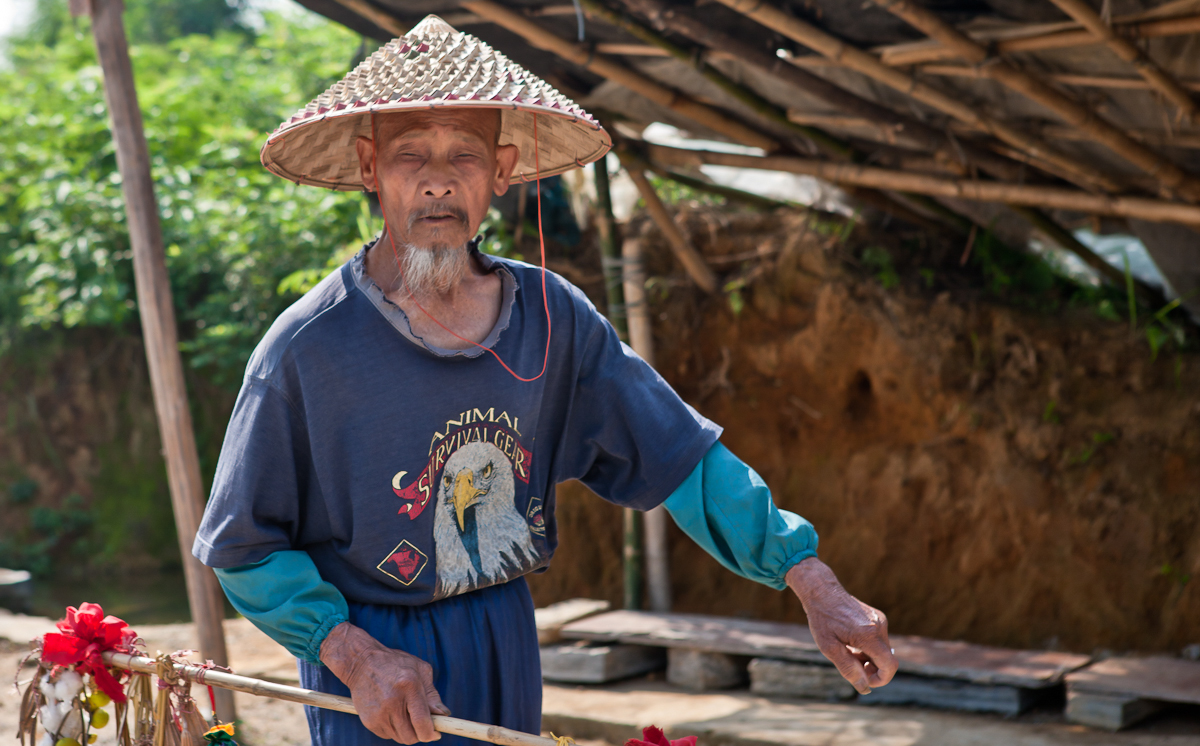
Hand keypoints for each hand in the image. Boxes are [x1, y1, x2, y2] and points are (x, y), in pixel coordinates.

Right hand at [320, 622, 449, 742]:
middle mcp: (393, 702)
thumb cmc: (396, 664)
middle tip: (421, 723)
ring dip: (407, 731)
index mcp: (409, 686)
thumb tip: (443, 715)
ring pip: (400, 738)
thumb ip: (433, 695)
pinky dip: (394, 729)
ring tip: (405, 713)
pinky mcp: (369, 721)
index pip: (422, 722)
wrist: (362, 663)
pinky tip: (392, 713)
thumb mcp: (420, 670)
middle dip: (420, 733)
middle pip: (411, 736)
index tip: (436, 733)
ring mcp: (378, 713)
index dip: (431, 733)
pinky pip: (387, 735)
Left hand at [786, 558, 897, 693]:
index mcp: (868, 635)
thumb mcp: (829, 648)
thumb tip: (864, 688)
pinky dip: (868, 647)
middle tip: (850, 666)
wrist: (822, 591)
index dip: (882, 679)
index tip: (866, 681)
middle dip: (872, 669)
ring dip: (868, 658)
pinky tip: (851, 642)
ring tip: (847, 651)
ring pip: (882, 650)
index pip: (890, 666)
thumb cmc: (823, 620)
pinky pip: (879, 640)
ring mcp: (880, 620)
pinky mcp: (878, 617)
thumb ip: (848, 669)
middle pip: (886, 659)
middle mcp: (879, 627)